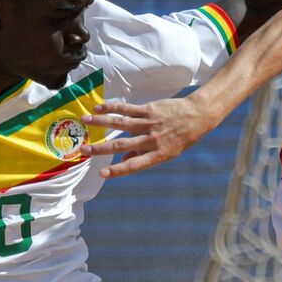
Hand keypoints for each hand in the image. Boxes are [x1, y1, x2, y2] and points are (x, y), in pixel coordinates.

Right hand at [80, 98, 215, 177]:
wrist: (198, 116)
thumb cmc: (182, 137)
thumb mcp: (168, 153)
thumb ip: (145, 156)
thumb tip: (124, 161)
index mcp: (157, 155)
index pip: (134, 165)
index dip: (118, 170)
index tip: (102, 173)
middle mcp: (151, 140)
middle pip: (121, 145)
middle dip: (100, 148)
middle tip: (83, 150)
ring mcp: (149, 124)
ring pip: (120, 124)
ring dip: (100, 123)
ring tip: (84, 121)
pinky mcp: (148, 110)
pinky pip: (126, 109)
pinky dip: (111, 108)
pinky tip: (98, 108)